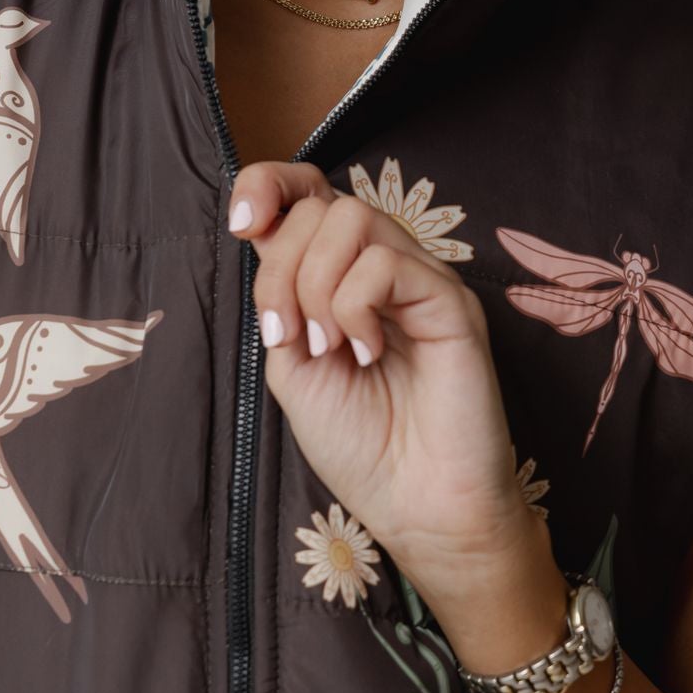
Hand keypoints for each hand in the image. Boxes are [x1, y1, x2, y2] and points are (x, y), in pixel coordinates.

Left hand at [228, 161, 550, 604]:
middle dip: (281, 270)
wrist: (417, 507)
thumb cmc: (360, 444)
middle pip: (319, 205)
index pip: (306, 189)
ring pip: (352, 217)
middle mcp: (382, 265)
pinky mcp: (450, 299)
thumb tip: (266, 237)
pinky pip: (386, 262)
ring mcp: (419, 278)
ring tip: (328, 349)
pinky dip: (355, 306)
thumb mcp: (291, 366)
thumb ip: (278, 300)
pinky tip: (365, 353)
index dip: (268, 185)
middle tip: (289, 337)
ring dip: (315, 286)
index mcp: (340, 275)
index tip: (242, 227)